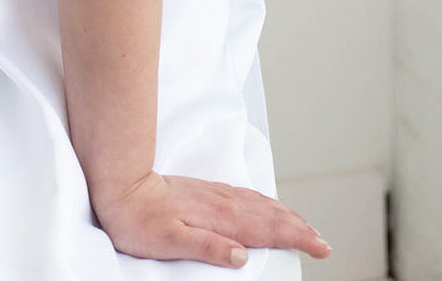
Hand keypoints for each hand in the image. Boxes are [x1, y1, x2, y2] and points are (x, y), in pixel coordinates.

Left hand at [93, 171, 331, 267]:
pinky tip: (265, 206)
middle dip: (298, 227)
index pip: (266, 229)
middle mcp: (220, 202)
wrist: (118, 184)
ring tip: (304, 225)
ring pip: (258, 203)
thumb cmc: (137, 219)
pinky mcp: (204, 191)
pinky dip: (264, 203)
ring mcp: (213, 194)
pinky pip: (245, 197)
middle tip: (323, 242)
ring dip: (284, 215)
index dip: (296, 238)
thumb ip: (207, 247)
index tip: (321, 247)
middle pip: (268, 214)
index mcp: (217, 217)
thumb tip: (241, 256)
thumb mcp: (169, 241)